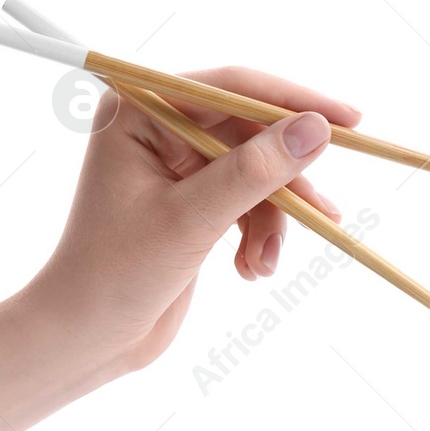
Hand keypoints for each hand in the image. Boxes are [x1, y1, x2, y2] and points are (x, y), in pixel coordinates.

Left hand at [20, 67, 360, 373]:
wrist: (81, 343)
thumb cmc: (112, 276)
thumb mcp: (190, 221)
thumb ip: (255, 171)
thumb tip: (318, 129)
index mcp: (139, 112)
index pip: (231, 87)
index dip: (293, 100)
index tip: (347, 120)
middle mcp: (160, 127)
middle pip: (253, 130)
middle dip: (285, 178)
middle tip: (325, 207)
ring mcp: (179, 164)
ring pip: (259, 169)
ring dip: (273, 217)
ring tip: (266, 261)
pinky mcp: (196, 198)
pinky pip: (251, 198)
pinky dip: (261, 232)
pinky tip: (252, 268)